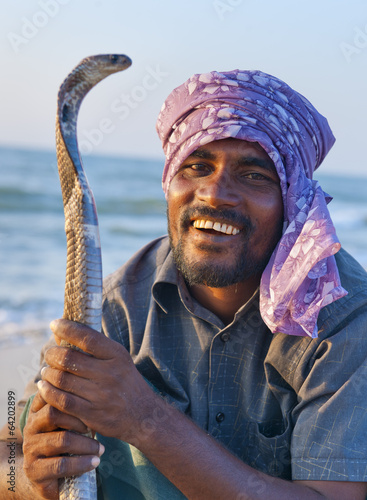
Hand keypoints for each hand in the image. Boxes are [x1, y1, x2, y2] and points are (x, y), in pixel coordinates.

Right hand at [22, 391, 101, 499]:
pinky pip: (61, 465)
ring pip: (61, 440)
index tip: (92, 406)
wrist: (47, 477)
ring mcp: (30, 448)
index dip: (73, 399)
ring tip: (100, 449)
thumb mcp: (69, 422)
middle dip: (79, 420)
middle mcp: (30, 426)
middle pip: (53, 414)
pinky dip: (81, 463)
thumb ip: (75, 407)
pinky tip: (95, 462)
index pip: (52, 396)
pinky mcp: (33, 470)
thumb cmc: (64, 443)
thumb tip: (100, 396)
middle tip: (95, 428)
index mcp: (38, 410)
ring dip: (86, 445)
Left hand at [37, 319, 158, 445]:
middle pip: (68, 358)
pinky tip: (44, 387)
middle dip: (52, 354)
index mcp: (117, 355)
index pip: (87, 337)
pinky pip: (61, 401)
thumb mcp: (119, 360)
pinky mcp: (91, 414)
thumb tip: (63, 332)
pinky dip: (48, 392)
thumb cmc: (125, 382)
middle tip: (49, 354)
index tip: (54, 324)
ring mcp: (100, 395)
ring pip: (61, 379)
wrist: (143, 415)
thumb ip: (95, 347)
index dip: (67, 329)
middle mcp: (110, 374)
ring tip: (46, 371)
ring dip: (47, 373)